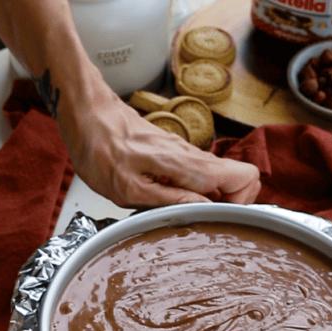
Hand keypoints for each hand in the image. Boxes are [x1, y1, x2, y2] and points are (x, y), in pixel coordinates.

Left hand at [57, 82, 260, 209]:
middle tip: (203, 216)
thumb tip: (204, 209)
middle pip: (242, 178)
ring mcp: (187, 153)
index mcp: (186, 163)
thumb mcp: (128, 188)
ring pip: (223, 177)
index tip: (219, 216)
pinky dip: (196, 190)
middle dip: (231, 202)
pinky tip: (171, 197)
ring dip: (212, 198)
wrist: (86, 112)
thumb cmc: (99, 147)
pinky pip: (203, 174)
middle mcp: (193, 155)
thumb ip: (170, 200)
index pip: (245, 177)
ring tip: (182, 209)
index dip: (241, 201)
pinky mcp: (177, 153)